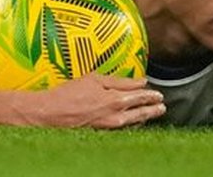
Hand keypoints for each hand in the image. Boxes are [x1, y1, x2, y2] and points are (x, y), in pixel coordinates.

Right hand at [25, 73, 165, 128]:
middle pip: (140, 112)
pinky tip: (132, 122)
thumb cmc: (69, 93)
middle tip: (162, 106)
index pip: (140, 97)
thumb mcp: (94, 79)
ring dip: (144, 118)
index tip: (158, 93)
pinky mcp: (102, 133)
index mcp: (115, 100)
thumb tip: (141, 81)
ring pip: (133, 123)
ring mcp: (109, 127)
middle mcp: (115, 116)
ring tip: (151, 114)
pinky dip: (130, 124)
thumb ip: (119, 81)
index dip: (151, 94)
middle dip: (152, 109)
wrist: (51, 113)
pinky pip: (122, 129)